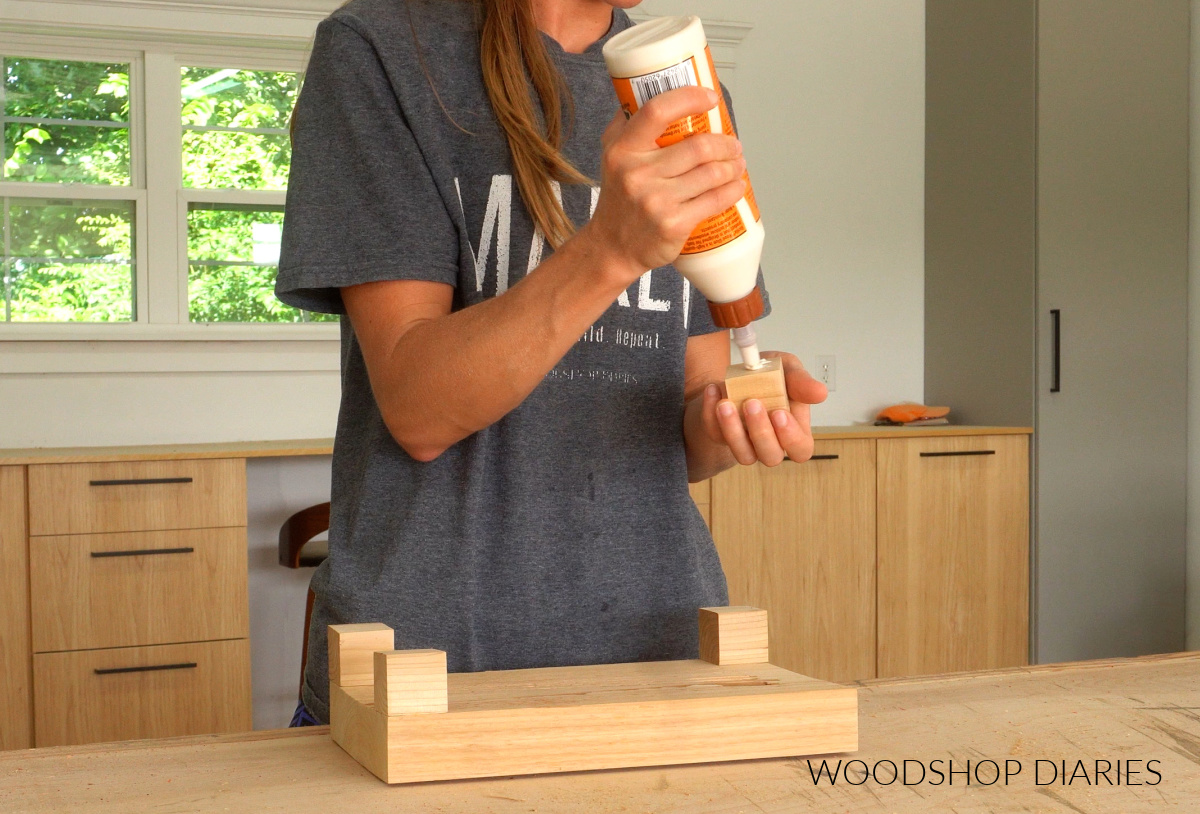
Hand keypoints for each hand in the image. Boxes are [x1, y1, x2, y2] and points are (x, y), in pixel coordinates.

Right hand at [580, 86, 746, 284]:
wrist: (611, 247)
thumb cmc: (617, 199)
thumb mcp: (610, 156)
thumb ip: (626, 124)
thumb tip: (646, 90)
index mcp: (622, 150)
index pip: (657, 111)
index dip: (689, 98)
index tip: (710, 98)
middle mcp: (637, 174)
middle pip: (697, 146)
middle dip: (725, 143)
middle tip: (733, 144)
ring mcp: (656, 201)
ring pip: (711, 174)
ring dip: (733, 166)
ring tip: (737, 164)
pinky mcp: (673, 224)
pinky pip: (714, 201)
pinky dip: (732, 191)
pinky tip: (737, 186)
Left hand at [699, 352, 828, 465]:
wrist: (737, 373)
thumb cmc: (769, 376)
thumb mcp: (787, 369)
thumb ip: (801, 381)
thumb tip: (820, 393)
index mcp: (793, 429)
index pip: (801, 449)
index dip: (791, 437)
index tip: (779, 413)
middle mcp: (770, 442)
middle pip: (771, 456)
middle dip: (761, 433)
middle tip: (752, 403)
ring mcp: (745, 443)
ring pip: (743, 455)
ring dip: (733, 431)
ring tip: (726, 403)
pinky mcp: (721, 436)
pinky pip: (715, 434)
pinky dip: (711, 413)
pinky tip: (713, 391)